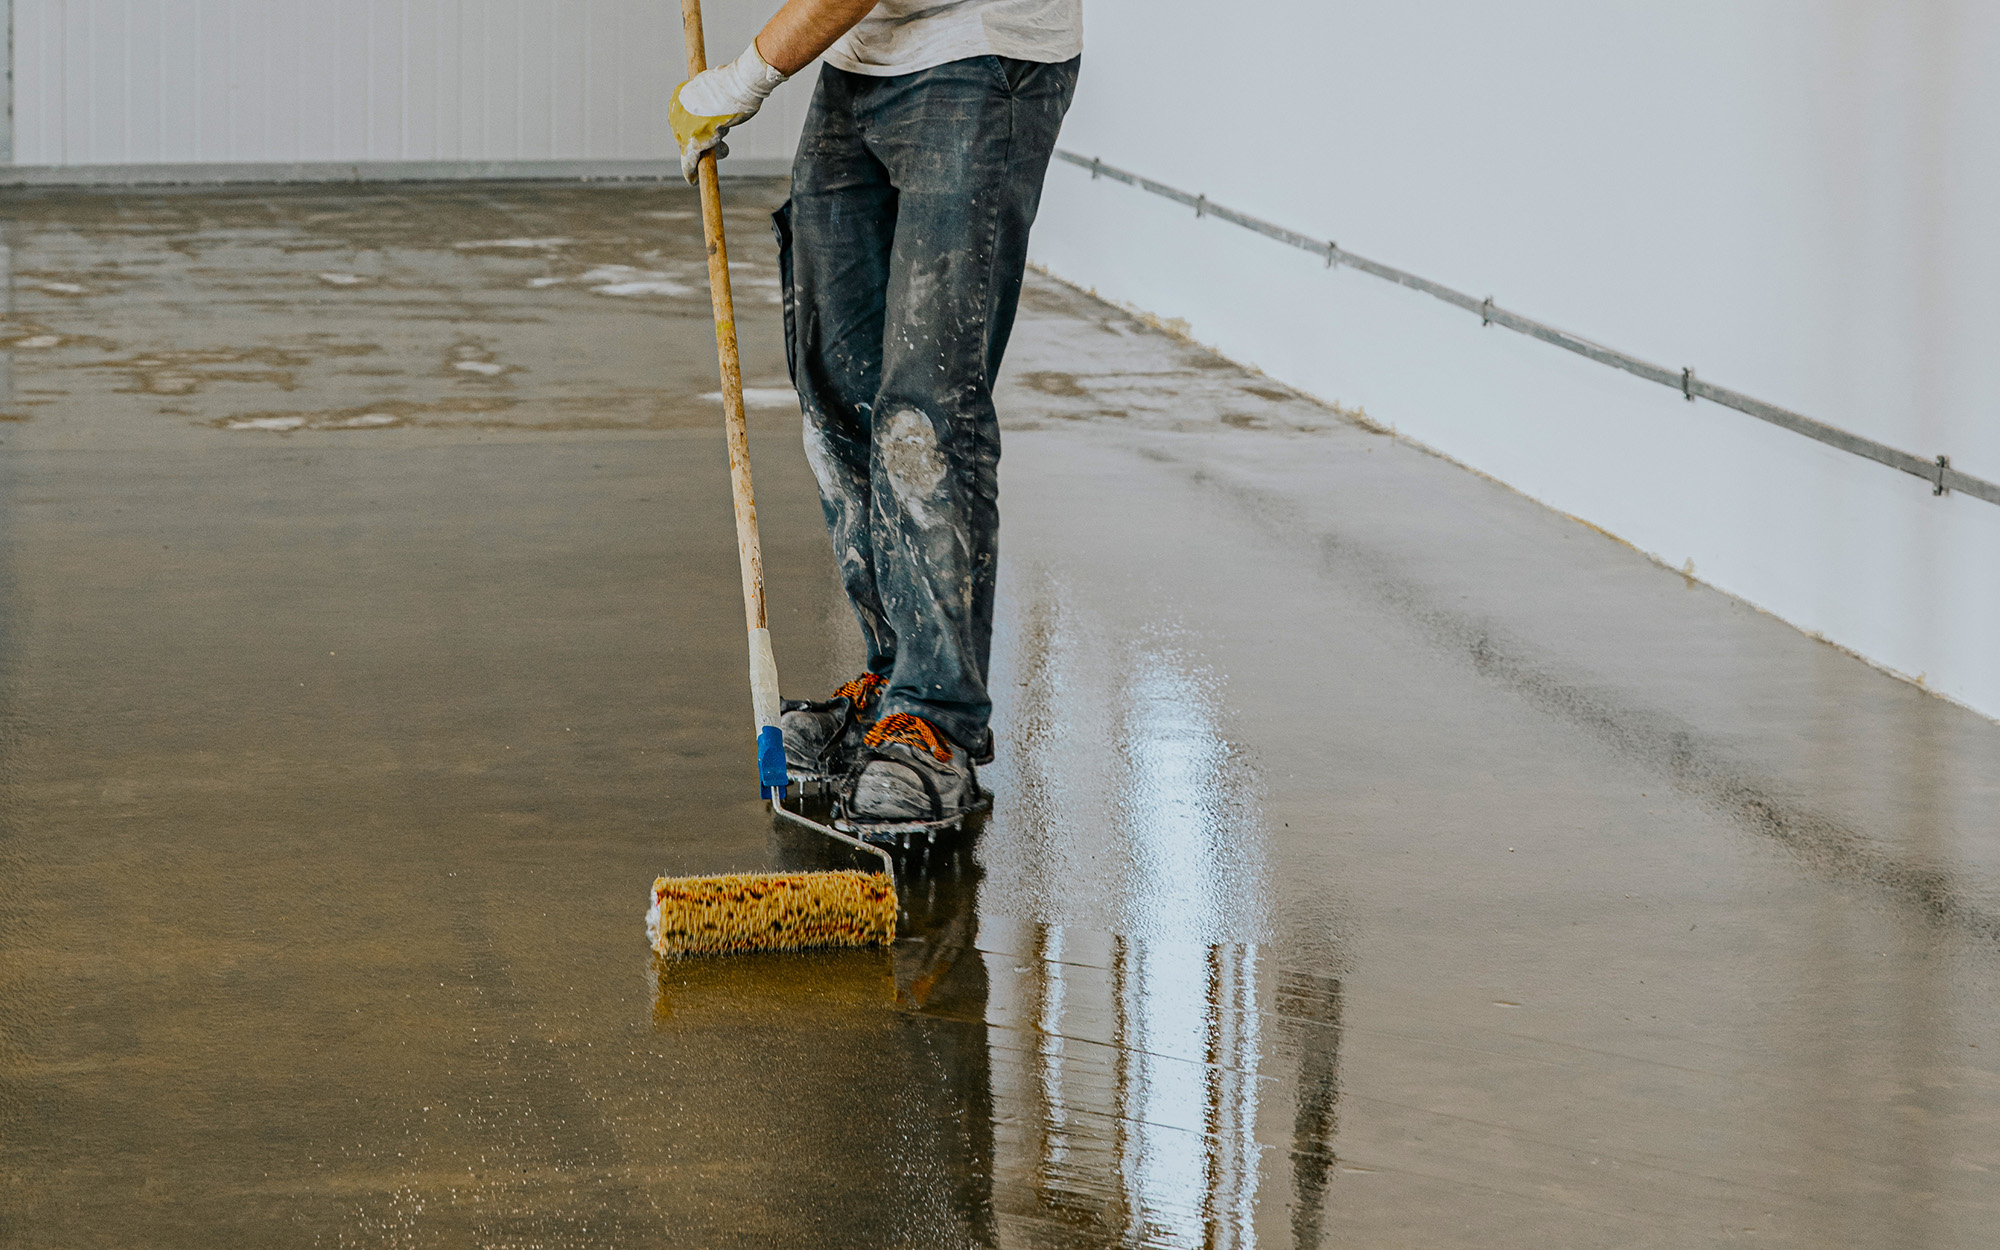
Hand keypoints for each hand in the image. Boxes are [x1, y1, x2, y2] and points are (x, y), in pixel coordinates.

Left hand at [670, 40, 788, 183]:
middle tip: (722, 143)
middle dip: (703, 142)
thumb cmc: (735, 84)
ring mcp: (684, 127)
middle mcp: (677, 111)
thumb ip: (711, 96)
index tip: (707, 137)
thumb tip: (717, 99)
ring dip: (710, 152)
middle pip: (686, 135)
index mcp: (680, 95)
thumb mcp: (719, 87)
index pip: (684, 120)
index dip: (696, 131)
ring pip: (692, 149)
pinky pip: (690, 161)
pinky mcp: (693, 142)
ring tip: (725, 148)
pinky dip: (690, 171)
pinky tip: (692, 180)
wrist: (738, 87)